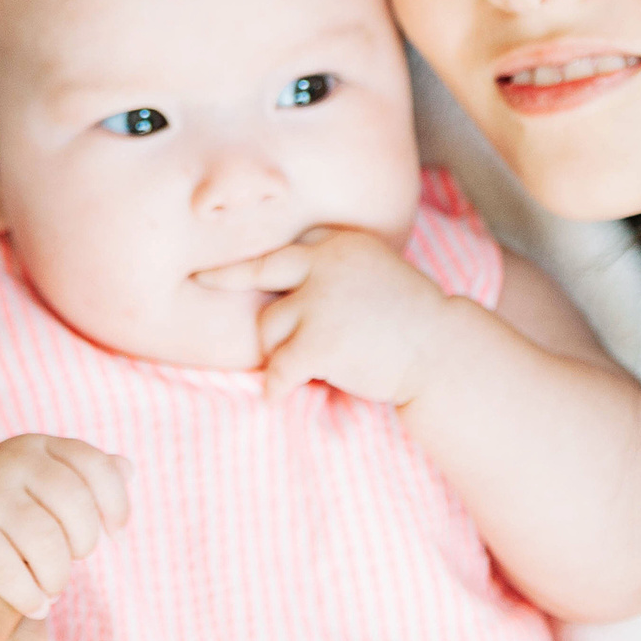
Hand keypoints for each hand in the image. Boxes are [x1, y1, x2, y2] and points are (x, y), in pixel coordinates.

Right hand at [0, 436, 131, 619]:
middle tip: (71, 562)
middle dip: (83, 544)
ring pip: (45, 540)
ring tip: (52, 588)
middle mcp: (11, 459)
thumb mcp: (46, 490)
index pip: (96, 465)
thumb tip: (128, 468)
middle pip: (74, 502)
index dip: (115, 503)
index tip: (115, 533)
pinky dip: (29, 596)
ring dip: (57, 576)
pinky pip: (10, 570)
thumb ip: (86, 478)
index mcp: (38, 446)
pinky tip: (33, 603)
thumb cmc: (8, 516)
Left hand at [193, 226, 455, 403]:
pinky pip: (278, 368)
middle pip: (259, 267)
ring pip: (269, 327)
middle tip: (198, 278)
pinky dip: (275, 386)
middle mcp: (324, 263)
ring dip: (279, 350)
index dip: (262, 259)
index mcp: (340, 243)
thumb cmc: (413, 320)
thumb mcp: (376, 274)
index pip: (289, 247)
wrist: (442, 352)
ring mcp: (319, 301)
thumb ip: (336, 272)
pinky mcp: (317, 342)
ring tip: (308, 365)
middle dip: (224, 274)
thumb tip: (292, 287)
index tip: (229, 261)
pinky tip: (275, 397)